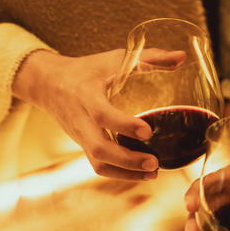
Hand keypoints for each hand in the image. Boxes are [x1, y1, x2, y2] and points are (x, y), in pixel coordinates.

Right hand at [12, 48, 182, 178]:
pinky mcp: (82, 146)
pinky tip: (141, 174)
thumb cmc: (86, 70)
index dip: (124, 125)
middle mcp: (81, 120)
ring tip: (153, 173)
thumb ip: (149, 58)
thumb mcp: (115, 59)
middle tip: (155, 162)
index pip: (102, 114)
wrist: (48, 83)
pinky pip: (98, 166)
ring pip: (97, 162)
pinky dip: (119, 174)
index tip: (148, 131)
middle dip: (127, 160)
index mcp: (86, 95)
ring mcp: (80, 136)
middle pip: (98, 148)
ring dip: (125, 173)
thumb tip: (181, 57)